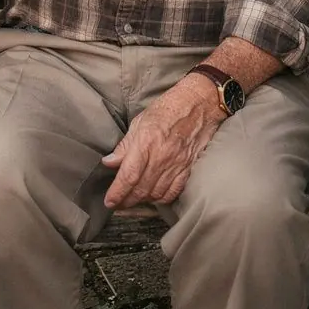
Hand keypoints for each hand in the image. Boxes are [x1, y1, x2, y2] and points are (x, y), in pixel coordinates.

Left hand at [102, 78, 222, 208]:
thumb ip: (125, 145)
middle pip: (141, 189)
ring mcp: (177, 164)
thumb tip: (109, 162)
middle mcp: (161, 156)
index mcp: (146, 142)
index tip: (109, 202)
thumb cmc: (167, 108)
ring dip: (142, 201)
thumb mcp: (140, 121)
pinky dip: (162, 199)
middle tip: (117, 204)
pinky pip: (173, 192)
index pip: (129, 175)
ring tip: (133, 199)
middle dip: (126, 201)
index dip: (117, 192)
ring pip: (156, 194)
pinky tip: (154, 196)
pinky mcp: (188, 169)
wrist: (199, 104)